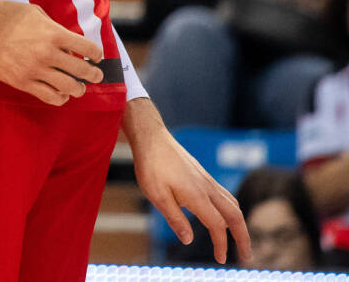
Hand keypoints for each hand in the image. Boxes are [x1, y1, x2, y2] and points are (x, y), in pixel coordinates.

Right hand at [0, 0, 104, 104]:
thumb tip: (67, 45)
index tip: (96, 57)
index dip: (96, 54)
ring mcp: (34, 69)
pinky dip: (60, 98)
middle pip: (83, 71)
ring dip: (78, 89)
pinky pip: (49, 97)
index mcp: (53, 33)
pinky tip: (60, 94)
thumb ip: (54, 27)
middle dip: (94, 75)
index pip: (88, 48)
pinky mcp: (21, 82)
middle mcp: (47, 53)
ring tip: (78, 88)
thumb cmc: (4, 13)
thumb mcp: (34, 12)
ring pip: (69, 88)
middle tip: (95, 75)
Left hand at [124, 99, 249, 263]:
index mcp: (198, 196)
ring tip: (239, 239)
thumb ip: (175, 219)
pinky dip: (231, 211)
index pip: (217, 226)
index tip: (220, 260)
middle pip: (235, 216)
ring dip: (240, 224)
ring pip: (233, 204)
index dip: (221, 245)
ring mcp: (207, 180)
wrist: (151, 137)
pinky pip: (225, 195)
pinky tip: (224, 216)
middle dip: (243, 237)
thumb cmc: (150, 166)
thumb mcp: (156, 196)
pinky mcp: (203, 175)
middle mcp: (208, 188)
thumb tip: (189, 240)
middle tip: (246, 257)